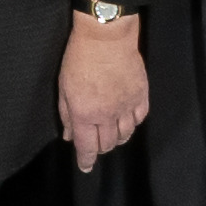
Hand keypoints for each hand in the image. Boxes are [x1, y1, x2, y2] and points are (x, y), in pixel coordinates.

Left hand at [57, 11, 151, 167]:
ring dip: (117, 138)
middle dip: (100, 148)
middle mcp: (108, 115)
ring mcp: (127, 106)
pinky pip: (140, 118)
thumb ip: (67, 114)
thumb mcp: (64, 87)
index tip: (86, 167)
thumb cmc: (79, 59)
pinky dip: (133, 123)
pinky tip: (127, 120)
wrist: (106, 37)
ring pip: (125, 134)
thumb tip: (69, 136)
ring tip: (111, 134)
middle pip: (108, 143)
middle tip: (96, 144)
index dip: (86, 160)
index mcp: (85, 114)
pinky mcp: (141, 95)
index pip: (87, 147)